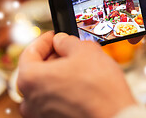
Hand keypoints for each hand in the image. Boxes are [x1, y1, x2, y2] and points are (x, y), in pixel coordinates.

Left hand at [17, 31, 135, 117]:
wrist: (115, 117)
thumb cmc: (99, 88)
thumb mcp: (85, 50)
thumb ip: (67, 42)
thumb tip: (61, 41)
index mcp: (30, 79)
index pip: (29, 53)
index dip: (44, 41)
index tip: (55, 36)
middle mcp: (30, 100)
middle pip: (35, 72)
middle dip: (52, 58)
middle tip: (68, 50)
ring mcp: (41, 115)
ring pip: (45, 88)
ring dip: (58, 76)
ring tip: (77, 68)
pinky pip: (54, 103)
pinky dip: (63, 92)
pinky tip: (80, 86)